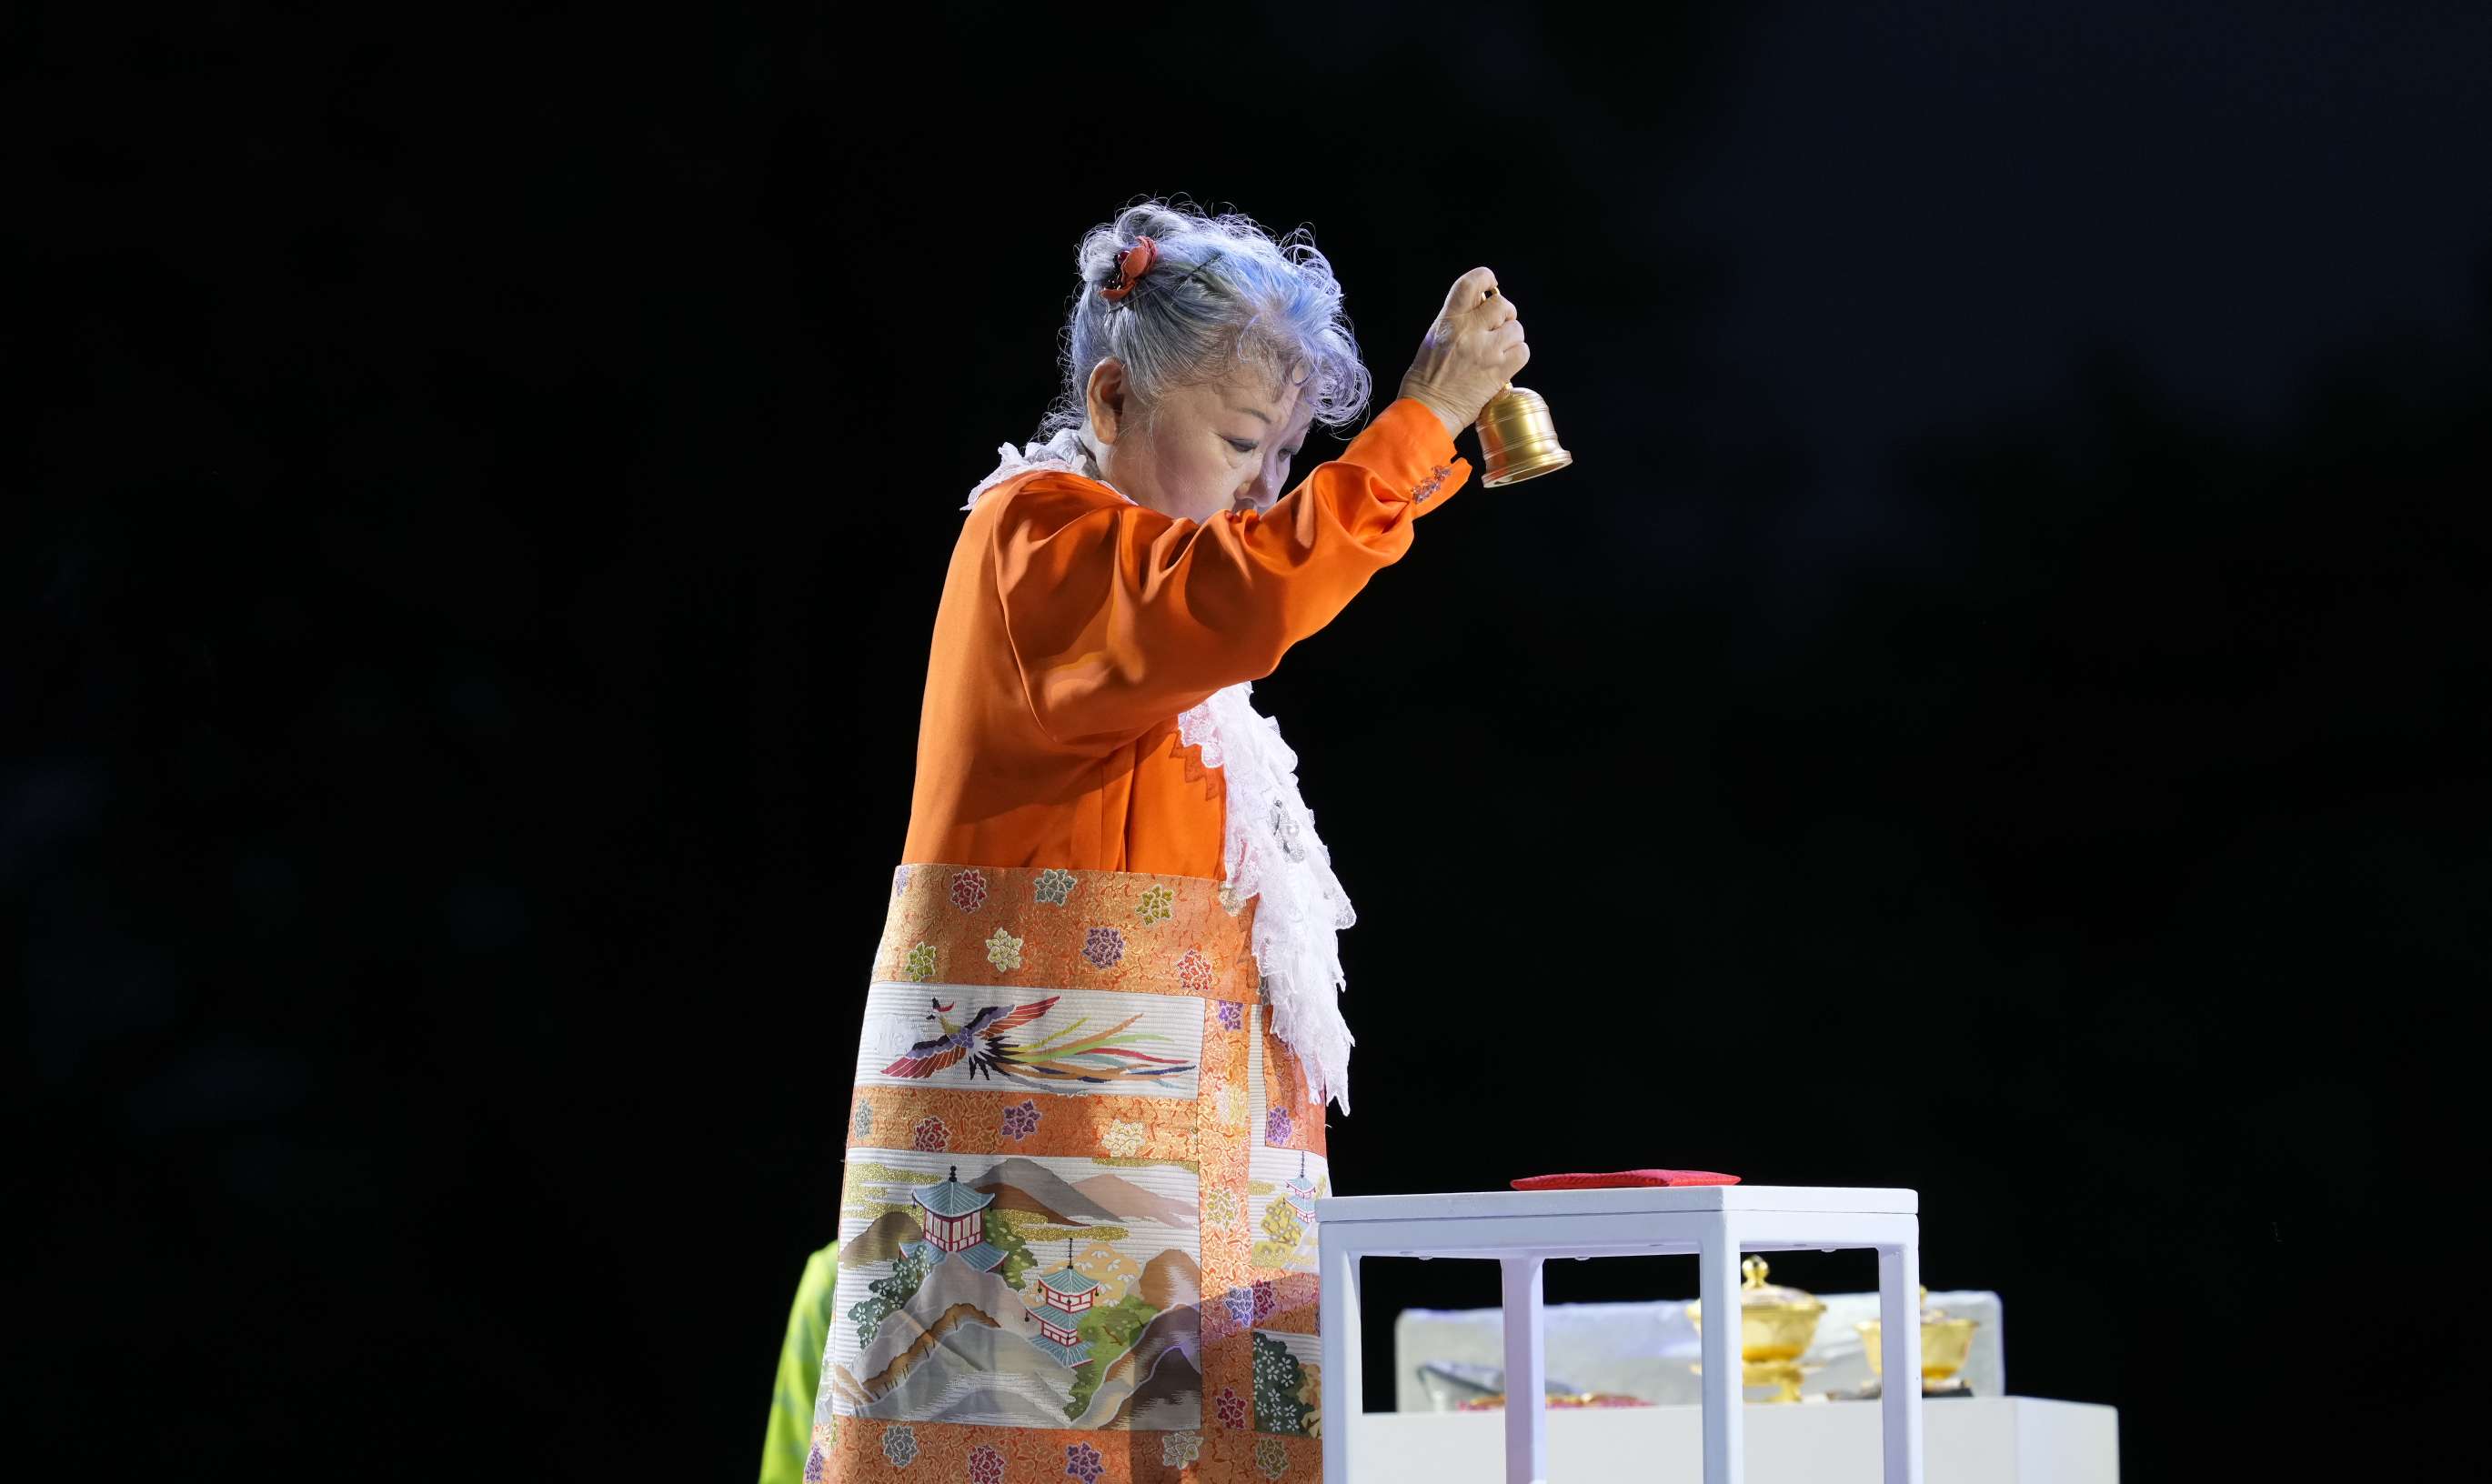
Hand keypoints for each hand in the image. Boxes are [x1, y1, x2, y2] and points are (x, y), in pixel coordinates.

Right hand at [1397, 266, 1530, 440]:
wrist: (1428, 410)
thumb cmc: (1426, 379)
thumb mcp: (1434, 338)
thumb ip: (1457, 320)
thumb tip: (1480, 307)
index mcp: (1448, 321)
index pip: (1471, 284)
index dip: (1485, 277)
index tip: (1491, 283)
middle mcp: (1469, 332)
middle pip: (1502, 305)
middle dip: (1505, 313)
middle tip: (1498, 325)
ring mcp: (1486, 352)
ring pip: (1516, 329)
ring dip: (1511, 337)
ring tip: (1498, 349)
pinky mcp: (1498, 372)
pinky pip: (1523, 351)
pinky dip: (1517, 355)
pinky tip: (1505, 362)